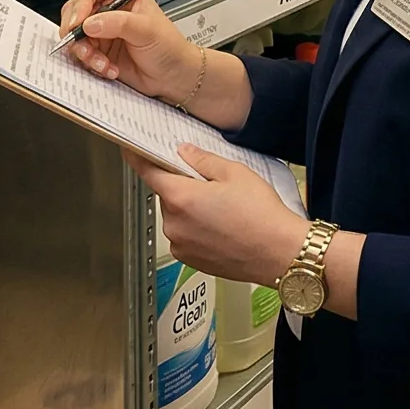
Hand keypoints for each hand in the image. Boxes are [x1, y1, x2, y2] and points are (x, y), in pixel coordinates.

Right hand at [58, 0, 202, 101]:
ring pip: (73, 36)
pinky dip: (90, 65)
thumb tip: (90, 23)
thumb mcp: (148, 29)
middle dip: (76, 32)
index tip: (78, 22)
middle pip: (73, 11)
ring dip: (84, 52)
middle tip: (85, 47)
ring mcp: (100, 32)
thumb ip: (119, 23)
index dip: (79, 2)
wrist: (174, 76)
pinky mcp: (98, 52)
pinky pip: (80, 56)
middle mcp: (107, 10)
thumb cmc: (170, 47)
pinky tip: (109, 69)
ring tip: (102, 62)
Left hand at [135, 144, 310, 284]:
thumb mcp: (235, 173)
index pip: (147, 171)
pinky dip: (197, 228)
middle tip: (213, 184)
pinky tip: (224, 227)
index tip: (130, 148)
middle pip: (167, 195)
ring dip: (192, 209)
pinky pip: (185, 235)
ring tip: (225, 210)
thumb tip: (184, 153)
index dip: (137, 157)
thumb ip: (203, 160)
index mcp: (181, 197)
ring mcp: (180, 245)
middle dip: (184, 186)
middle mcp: (174, 223)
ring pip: (177, 216)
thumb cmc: (261, 215)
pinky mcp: (190, 260)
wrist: (279, 253)